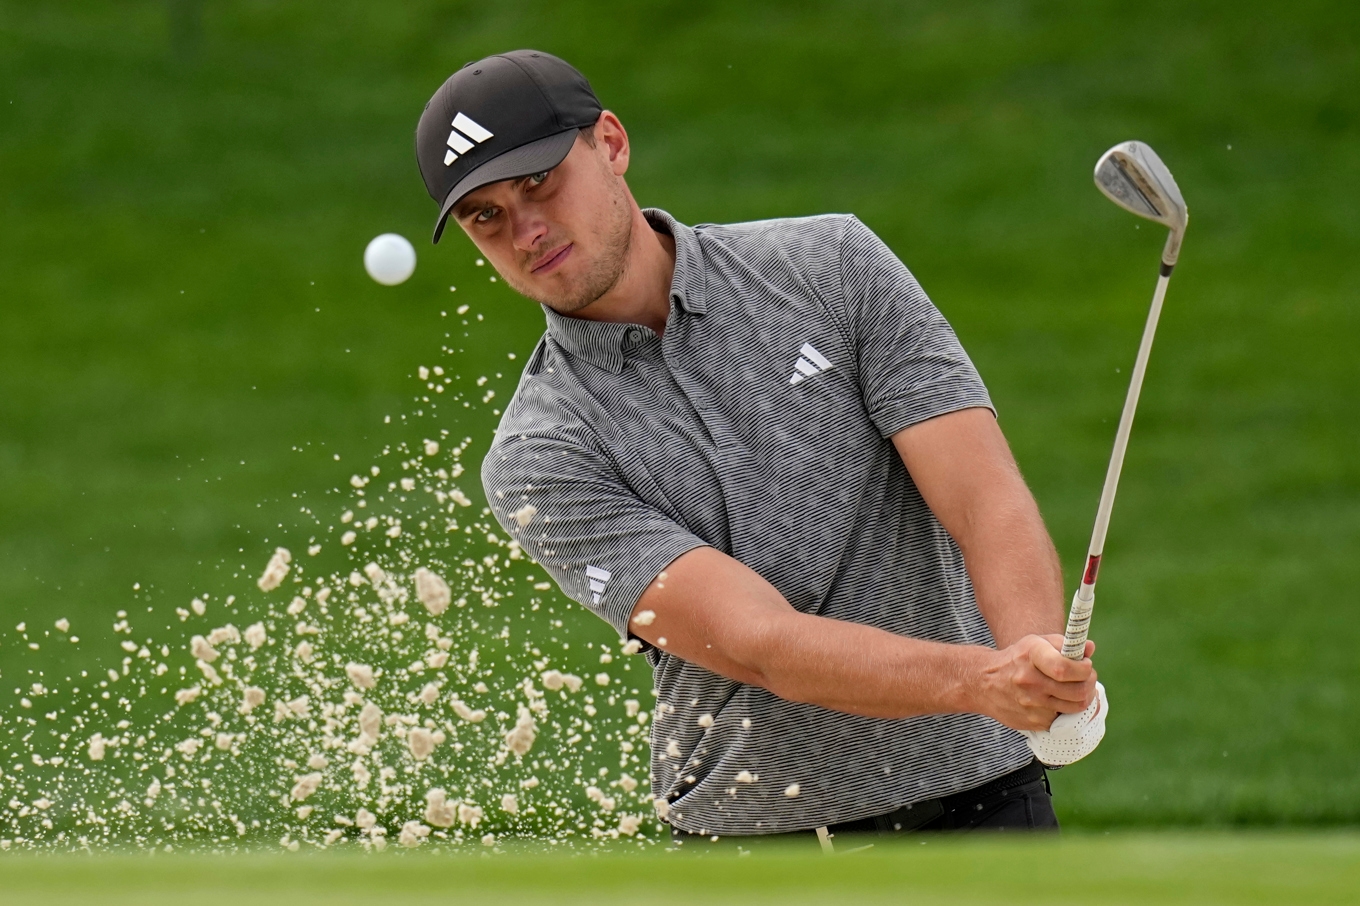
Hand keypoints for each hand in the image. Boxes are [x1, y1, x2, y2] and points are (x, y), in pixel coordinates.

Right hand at [973, 634, 1096, 730]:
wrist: (982, 683)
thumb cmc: (1016, 660)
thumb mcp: (1035, 643)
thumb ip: (1064, 644)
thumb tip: (1090, 648)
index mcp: (1030, 657)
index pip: (1065, 668)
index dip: (1084, 669)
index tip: (1086, 665)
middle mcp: (1029, 681)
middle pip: (1077, 691)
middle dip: (1090, 684)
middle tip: (1087, 678)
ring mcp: (1031, 704)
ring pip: (1075, 707)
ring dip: (1083, 698)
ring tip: (1076, 689)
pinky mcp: (1032, 721)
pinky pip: (1063, 719)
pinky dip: (1066, 710)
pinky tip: (1059, 701)